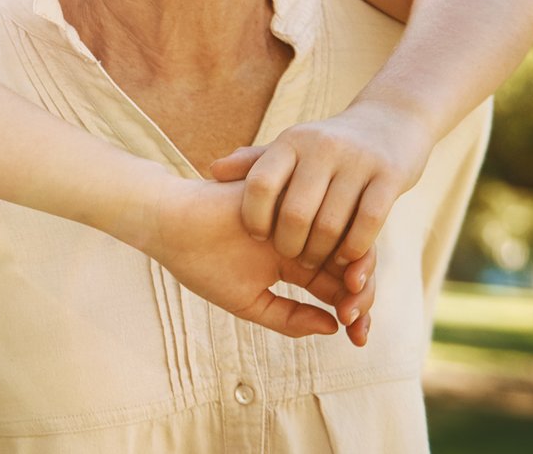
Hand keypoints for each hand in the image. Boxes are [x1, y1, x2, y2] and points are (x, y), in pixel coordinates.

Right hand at [144, 176, 377, 343]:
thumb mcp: (248, 301)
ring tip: (353, 295)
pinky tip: (344, 267)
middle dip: (361, 294)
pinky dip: (343, 241)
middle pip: (348, 264)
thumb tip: (334, 328)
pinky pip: (330, 215)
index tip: (359, 338)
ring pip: (345, 240)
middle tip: (358, 318)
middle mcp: (303, 237)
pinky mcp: (295, 195)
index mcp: (294, 263)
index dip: (353, 312)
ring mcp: (300, 216)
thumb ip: (289, 317)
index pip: (334, 286)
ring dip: (357, 269)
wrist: (171, 224)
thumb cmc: (202, 264)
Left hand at [208, 100, 432, 270]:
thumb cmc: (328, 146)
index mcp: (291, 142)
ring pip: (331, 223)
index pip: (260, 184)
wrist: (391, 120)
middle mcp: (322, 148)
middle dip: (290, 246)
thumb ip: (254, 163)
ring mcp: (358, 161)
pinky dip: (354, 248)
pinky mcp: (390, 176)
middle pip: (295, 213)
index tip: (257, 236)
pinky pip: (368, 223)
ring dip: (321, 253)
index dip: (254, 217)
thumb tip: (213, 171)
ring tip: (316, 263)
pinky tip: (347, 259)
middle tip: (292, 259)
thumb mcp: (291, 147)